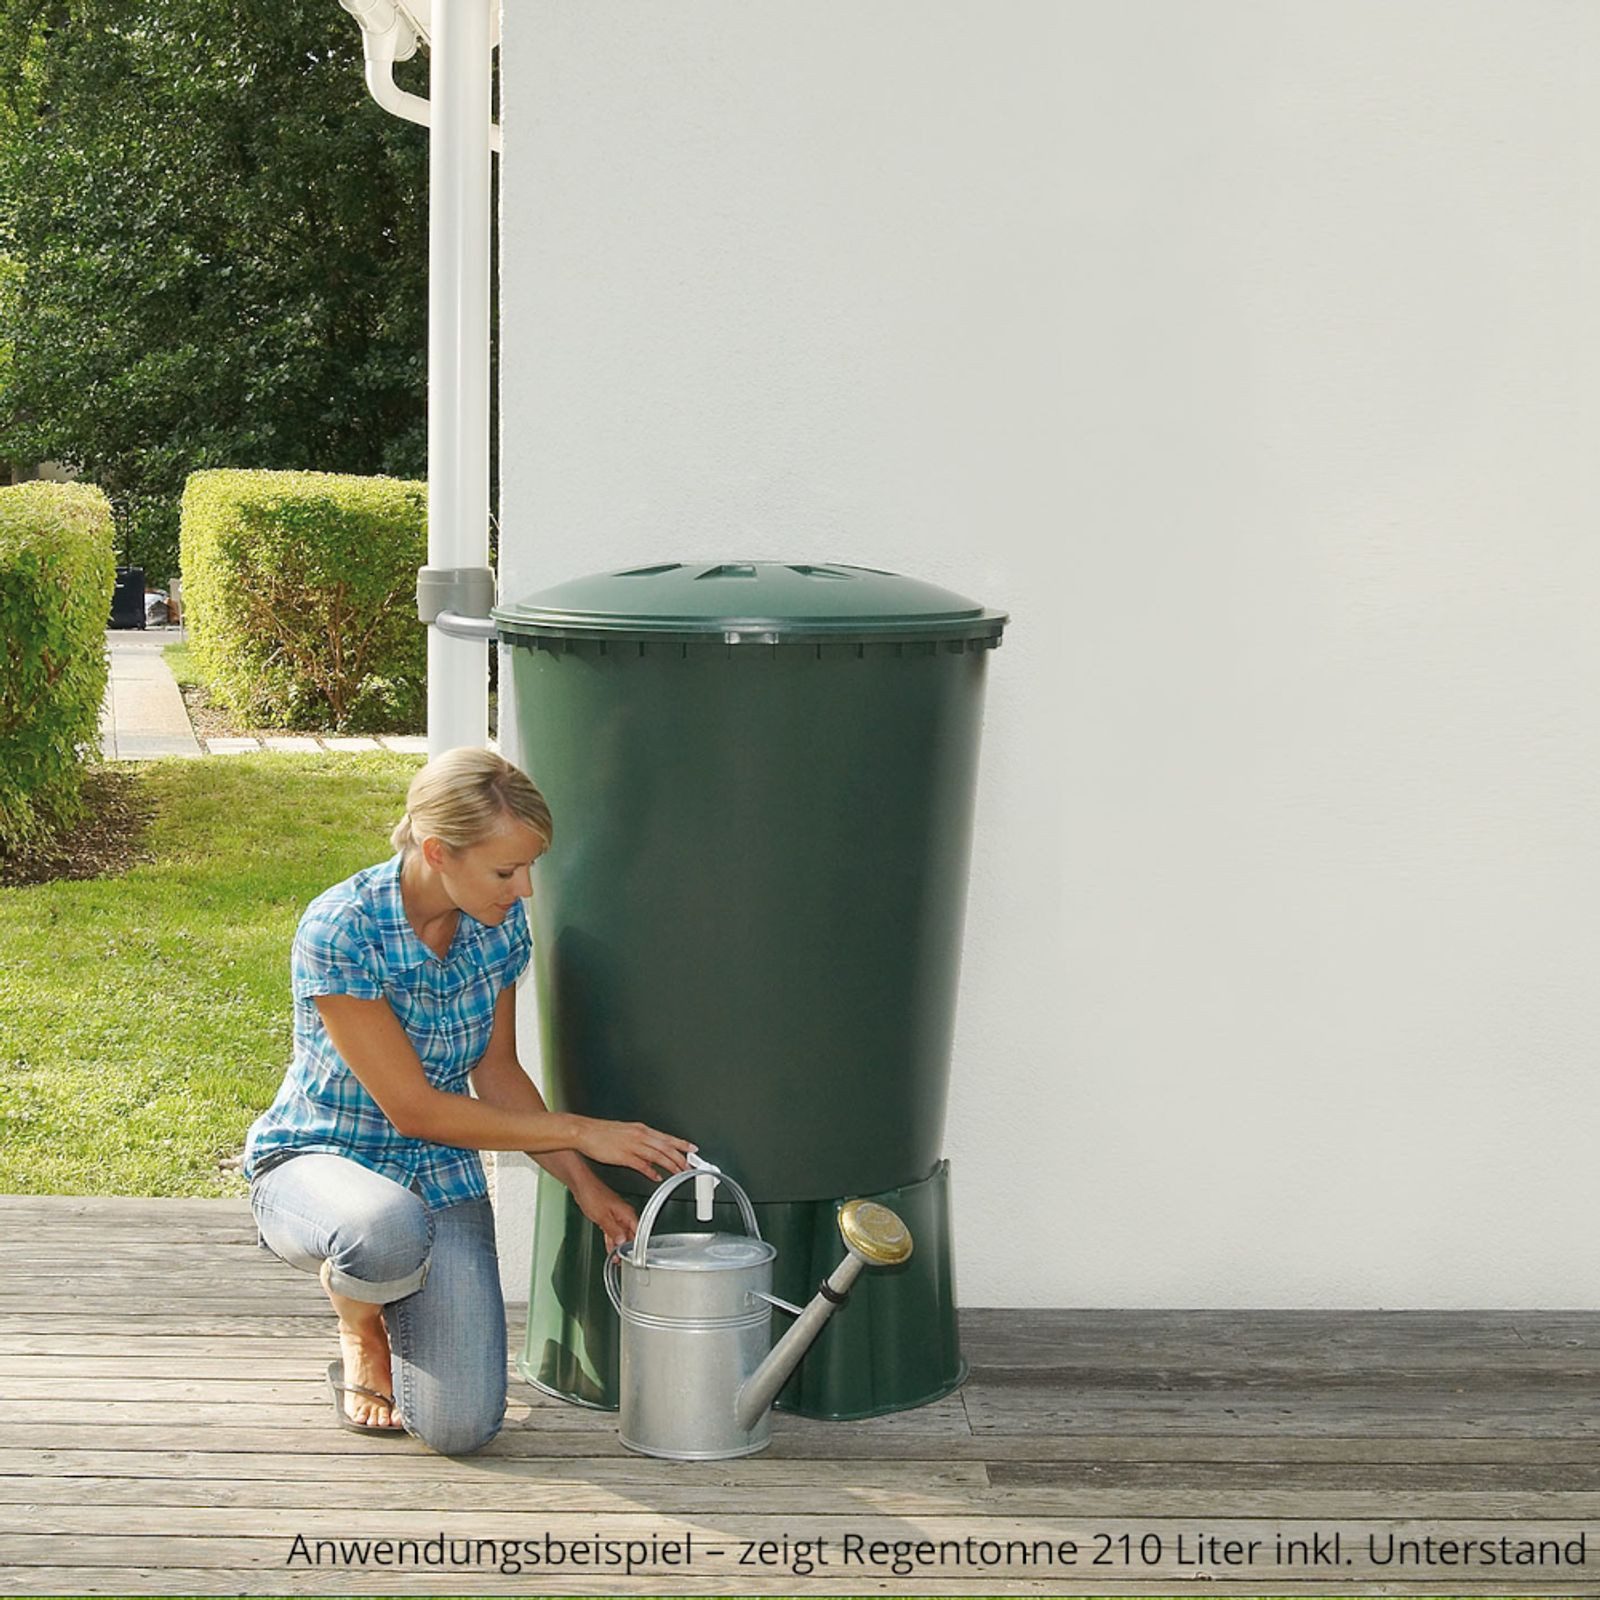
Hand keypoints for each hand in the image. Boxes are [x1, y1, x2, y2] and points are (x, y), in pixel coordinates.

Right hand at [575, 1118, 695, 1181]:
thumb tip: (651, 1150)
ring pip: (657, 1155)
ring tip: (679, 1172)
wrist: (585, 1132)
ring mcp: (632, 1146)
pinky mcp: (623, 1156)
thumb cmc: (602, 1132)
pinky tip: (657, 1177)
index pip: (666, 1137)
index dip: (681, 1143)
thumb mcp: (626, 1131)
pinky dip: (651, 1172)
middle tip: (690, 1165)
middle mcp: (639, 1136)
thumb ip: (640, 1141)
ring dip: (670, 1165)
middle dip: (680, 1157)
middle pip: (666, 1147)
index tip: (692, 1148)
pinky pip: (642, 1165)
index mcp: (641, 1129)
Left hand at [575, 1181, 638, 1253]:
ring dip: (618, 1246)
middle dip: (627, 1248)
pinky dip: (611, 1240)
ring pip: (620, 1234)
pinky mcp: (607, 1216)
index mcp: (626, 1212)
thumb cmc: (592, 1194)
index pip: (638, 1231)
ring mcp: (615, 1215)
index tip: (634, 1256)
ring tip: (616, 1258)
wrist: (581, 1186)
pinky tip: (610, 1247)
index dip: (637, 1244)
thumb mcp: (603, 1217)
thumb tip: (622, 1241)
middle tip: (623, 1260)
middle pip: (630, 1234)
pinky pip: (612, 1231)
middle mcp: (623, 1213)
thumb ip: (614, 1230)